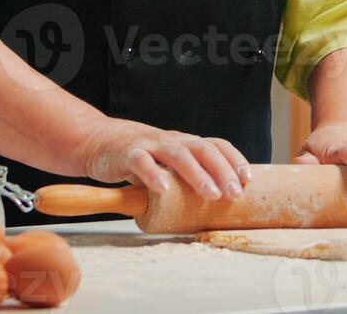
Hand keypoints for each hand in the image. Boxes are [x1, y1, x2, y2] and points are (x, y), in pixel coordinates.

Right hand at [81, 116, 252, 199]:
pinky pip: (141, 162)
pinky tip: (162, 190)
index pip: (215, 145)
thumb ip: (185, 177)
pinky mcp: (127, 152)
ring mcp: (150, 144)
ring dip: (197, 174)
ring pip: (177, 154)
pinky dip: (152, 175)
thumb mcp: (166, 162)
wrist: (99, 140)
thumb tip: (215, 206)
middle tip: (235, 193)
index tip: (248, 179)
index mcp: (184, 142)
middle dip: (222, 171)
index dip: (233, 159)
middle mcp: (171, 140)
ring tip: (211, 194)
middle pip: (202, 149)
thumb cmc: (139, 156)